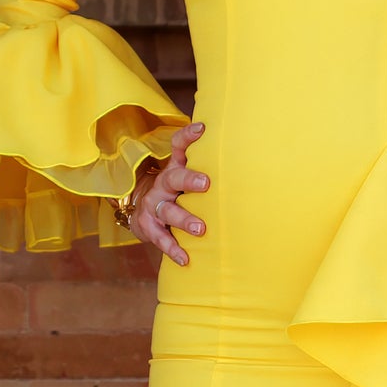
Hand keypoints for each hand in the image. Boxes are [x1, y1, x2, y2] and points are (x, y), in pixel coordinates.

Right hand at [127, 121, 208, 265]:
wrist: (142, 211)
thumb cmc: (176, 191)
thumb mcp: (184, 175)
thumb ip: (205, 166)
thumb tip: (244, 152)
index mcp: (174, 168)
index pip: (178, 147)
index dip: (188, 137)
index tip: (202, 128)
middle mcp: (163, 184)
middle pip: (173, 178)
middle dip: (189, 180)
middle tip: (206, 183)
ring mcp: (154, 205)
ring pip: (168, 211)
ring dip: (184, 219)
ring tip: (201, 228)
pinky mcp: (149, 226)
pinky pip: (161, 238)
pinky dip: (173, 249)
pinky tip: (186, 258)